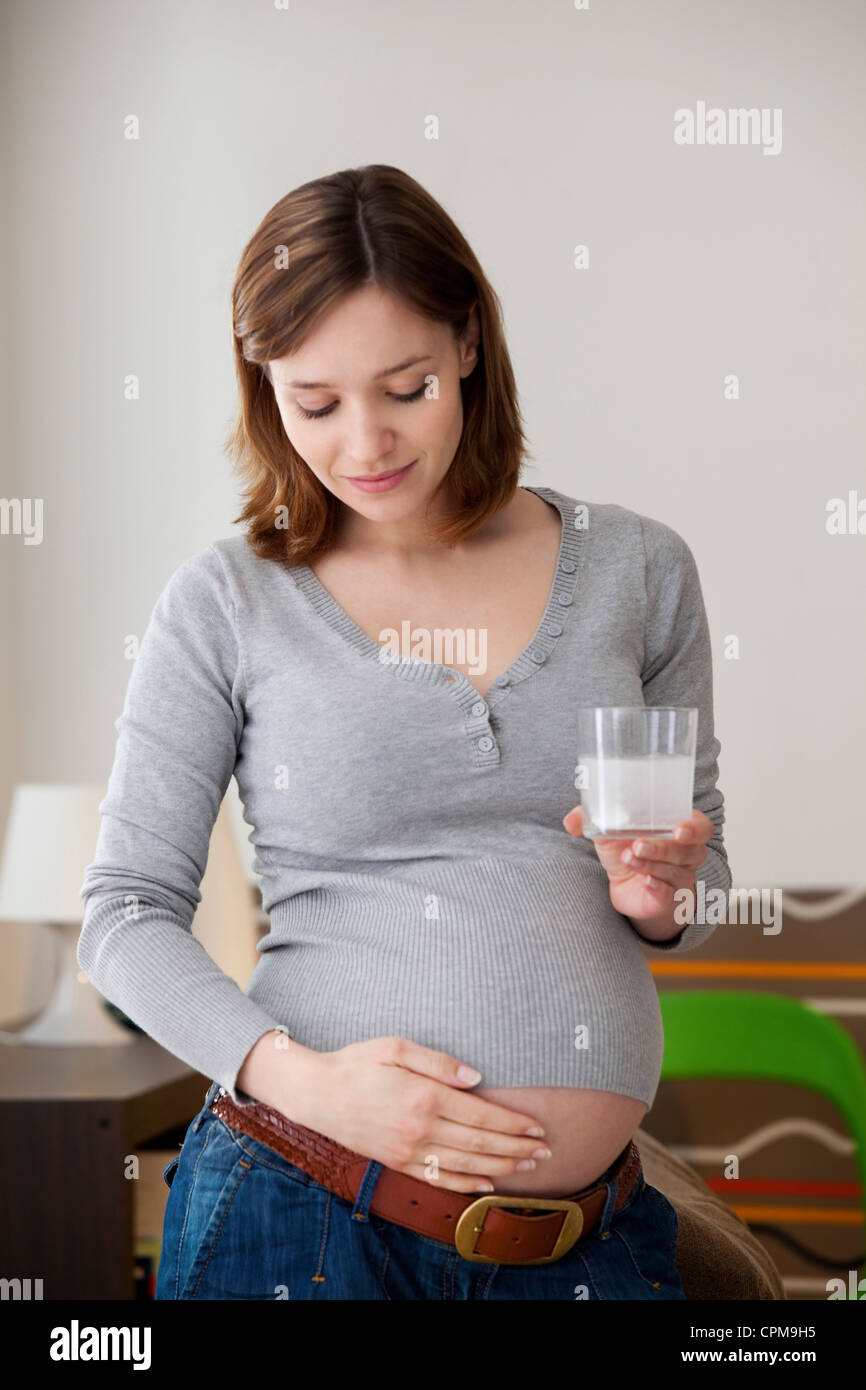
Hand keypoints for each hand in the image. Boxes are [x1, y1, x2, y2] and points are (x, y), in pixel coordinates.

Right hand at [284, 1036, 552, 1195]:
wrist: (317, 1094)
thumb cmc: (357, 1063)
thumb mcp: (396, 1046)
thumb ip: (439, 1062)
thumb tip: (476, 1078)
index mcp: (424, 1096)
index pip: (481, 1114)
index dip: (513, 1123)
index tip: (537, 1126)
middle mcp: (420, 1129)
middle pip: (480, 1142)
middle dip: (517, 1148)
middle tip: (546, 1150)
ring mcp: (408, 1150)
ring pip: (465, 1163)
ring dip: (501, 1166)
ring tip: (528, 1166)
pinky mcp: (398, 1162)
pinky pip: (438, 1178)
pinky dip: (465, 1183)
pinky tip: (486, 1183)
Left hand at [562, 804, 712, 924]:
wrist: (627, 885)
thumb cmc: (626, 848)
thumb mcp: (610, 830)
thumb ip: (592, 819)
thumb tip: (571, 820)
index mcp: (680, 829)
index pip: (700, 826)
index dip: (693, 827)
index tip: (678, 828)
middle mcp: (687, 854)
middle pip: (688, 850)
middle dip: (663, 847)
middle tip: (638, 844)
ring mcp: (680, 878)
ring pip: (675, 872)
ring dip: (651, 864)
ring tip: (628, 858)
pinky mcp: (668, 899)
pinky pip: (669, 894)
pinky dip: (657, 888)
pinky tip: (645, 882)